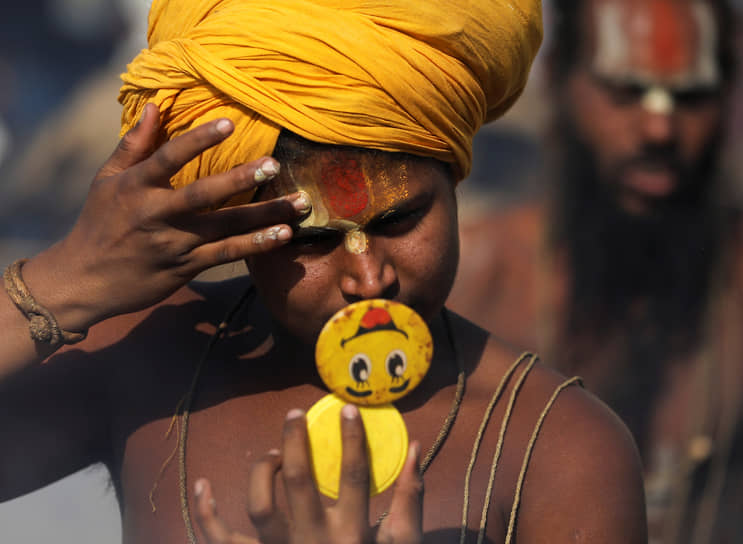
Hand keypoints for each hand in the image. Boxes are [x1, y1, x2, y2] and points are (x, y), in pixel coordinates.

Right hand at [23, 103, 308, 330]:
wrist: (84, 281)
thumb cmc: (98, 224)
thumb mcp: (106, 180)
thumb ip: (134, 145)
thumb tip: (153, 106)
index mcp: (135, 188)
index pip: (167, 158)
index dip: (197, 140)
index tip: (228, 123)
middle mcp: (156, 215)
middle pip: (203, 195)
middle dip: (241, 179)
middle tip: (275, 164)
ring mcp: (174, 244)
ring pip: (225, 227)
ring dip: (265, 216)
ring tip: (300, 204)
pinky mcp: (187, 267)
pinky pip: (227, 254)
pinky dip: (256, 245)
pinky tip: (283, 235)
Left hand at [195, 405, 423, 543]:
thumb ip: (410, 502)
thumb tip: (416, 449)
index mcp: (351, 536)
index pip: (354, 477)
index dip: (352, 440)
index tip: (347, 411)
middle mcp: (313, 543)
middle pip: (299, 481)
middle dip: (295, 441)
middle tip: (294, 415)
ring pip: (260, 505)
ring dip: (262, 470)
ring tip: (272, 454)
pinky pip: (220, 539)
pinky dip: (205, 513)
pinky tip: (202, 485)